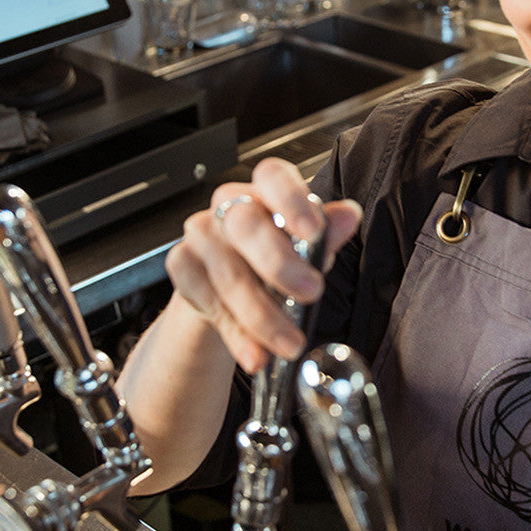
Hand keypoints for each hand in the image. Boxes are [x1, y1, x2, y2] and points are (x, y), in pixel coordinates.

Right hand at [165, 157, 361, 373]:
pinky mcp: (182, 267)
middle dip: (281, 265)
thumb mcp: (306, 247)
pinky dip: (237, 335)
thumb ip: (326, 233)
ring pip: (229, 275)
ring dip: (263, 316)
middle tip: (312, 293)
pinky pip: (209, 303)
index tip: (312, 230)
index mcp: (265, 192)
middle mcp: (230, 208)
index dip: (292, 199)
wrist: (227, 290)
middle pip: (247, 226)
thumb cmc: (272, 258)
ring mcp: (201, 236)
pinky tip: (255, 353)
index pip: (273, 177)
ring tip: (289, 343)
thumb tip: (348, 216)